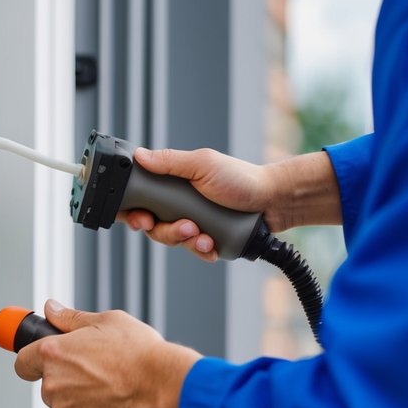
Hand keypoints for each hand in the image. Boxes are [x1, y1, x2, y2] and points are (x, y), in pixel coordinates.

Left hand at [13, 300, 200, 407]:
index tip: (43, 363)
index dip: (33, 362)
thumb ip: (70, 318)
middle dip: (66, 381)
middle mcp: (53, 384)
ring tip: (110, 390)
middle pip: (48, 385)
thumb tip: (52, 309)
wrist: (164, 385)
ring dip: (80, 401)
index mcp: (53, 354)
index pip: (22, 362)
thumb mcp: (106, 321)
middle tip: (96, 374)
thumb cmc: (139, 352)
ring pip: (65, 406)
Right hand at [118, 147, 276, 262]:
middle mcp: (178, 205)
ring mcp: (191, 223)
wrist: (274, 202)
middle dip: (165, 231)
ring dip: (184, 241)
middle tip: (184, 227)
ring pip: (171, 241)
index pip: (140, 201)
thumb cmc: (241, 178)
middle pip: (152, 226)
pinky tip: (211, 245)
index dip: (134, 213)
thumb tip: (140, 155)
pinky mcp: (205, 239)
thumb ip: (170, 162)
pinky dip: (201, 250)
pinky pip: (193, 251)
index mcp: (172, 185)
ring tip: (202, 235)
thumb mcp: (203, 165)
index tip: (142, 219)